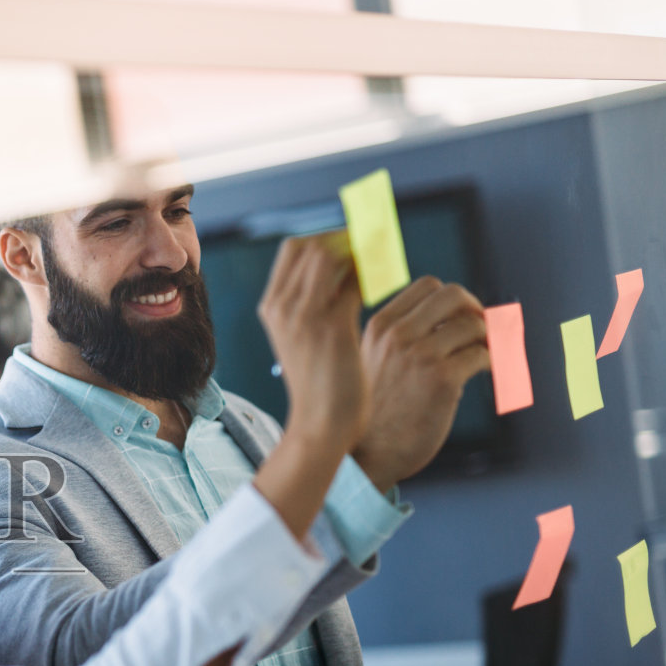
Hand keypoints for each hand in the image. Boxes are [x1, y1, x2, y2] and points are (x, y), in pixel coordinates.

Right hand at [257, 231, 368, 454]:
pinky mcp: (332, 326)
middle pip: (314, 244)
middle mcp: (283, 306)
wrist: (321, 426)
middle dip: (349, 239)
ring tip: (388, 257)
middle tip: (379, 243)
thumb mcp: (308, 340)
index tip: (358, 245)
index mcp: (273, 307)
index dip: (329, 239)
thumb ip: (321, 307)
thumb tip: (352, 276)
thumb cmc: (321, 387)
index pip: (295, 248)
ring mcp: (304, 315)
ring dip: (365, 252)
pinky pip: (356, 282)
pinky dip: (376, 275)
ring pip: (334, 256)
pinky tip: (393, 281)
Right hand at [352, 276, 491, 490]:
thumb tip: (455, 321)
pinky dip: (491, 362)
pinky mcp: (442, 380)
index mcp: (379, 326)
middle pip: (453, 294)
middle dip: (474, 308)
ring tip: (486, 355)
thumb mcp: (372, 362)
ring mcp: (420, 356)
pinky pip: (482, 355)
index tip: (460, 317)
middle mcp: (398, 335)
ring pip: (472, 325)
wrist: (367, 455)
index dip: (452, 300)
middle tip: (481, 329)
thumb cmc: (373, 413)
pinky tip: (485, 373)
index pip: (427, 287)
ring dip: (487, 339)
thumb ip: (400, 338)